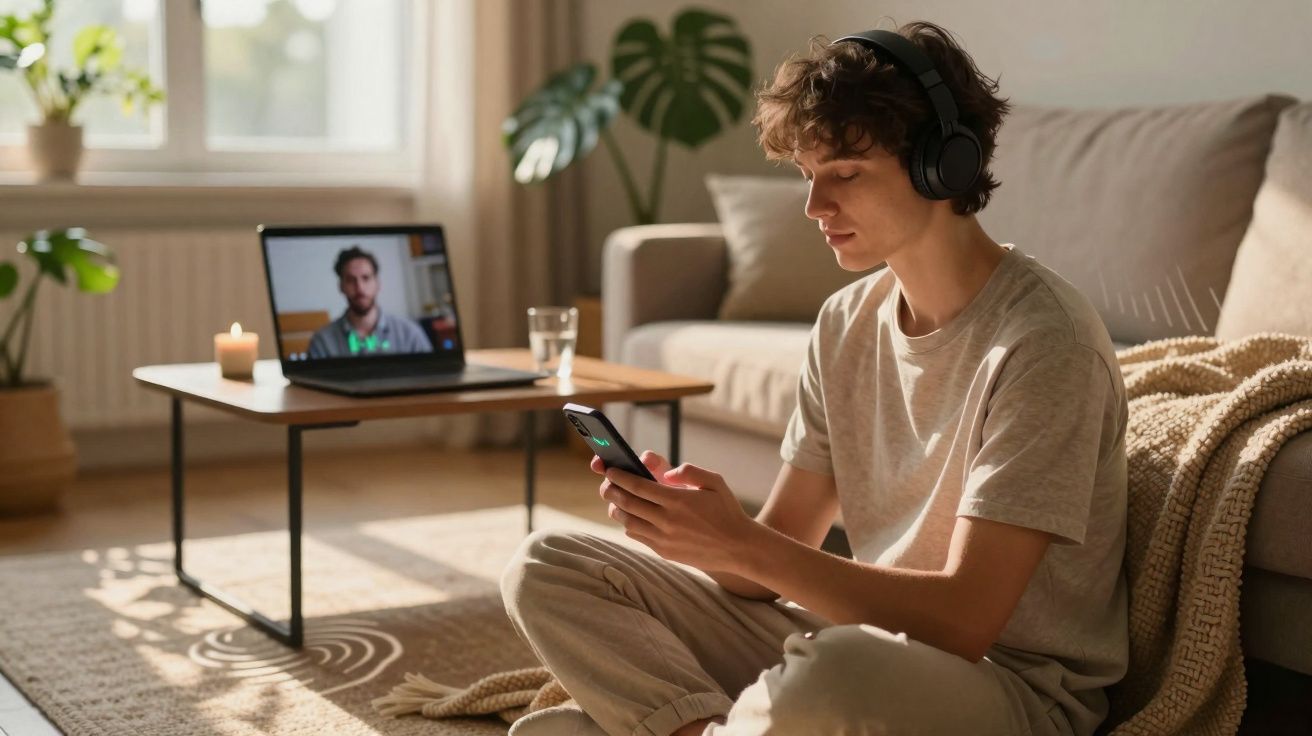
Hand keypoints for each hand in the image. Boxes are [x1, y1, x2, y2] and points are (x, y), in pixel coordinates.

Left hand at [590, 451, 756, 572]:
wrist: (738, 548)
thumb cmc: (727, 510)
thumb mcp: (715, 482)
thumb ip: (690, 471)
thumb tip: (666, 474)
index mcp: (678, 500)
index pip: (638, 486)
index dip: (619, 477)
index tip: (610, 470)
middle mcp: (667, 521)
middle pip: (627, 503)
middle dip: (611, 491)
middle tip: (606, 484)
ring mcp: (664, 539)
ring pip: (628, 522)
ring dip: (617, 509)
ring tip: (615, 501)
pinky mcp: (664, 552)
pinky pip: (638, 536)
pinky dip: (630, 524)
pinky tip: (631, 517)